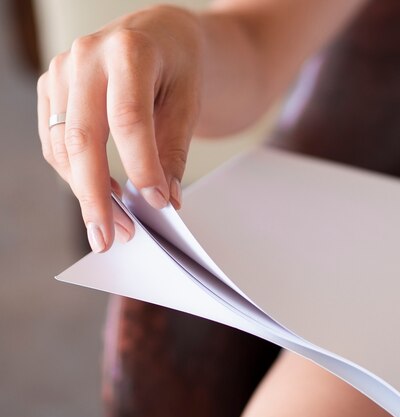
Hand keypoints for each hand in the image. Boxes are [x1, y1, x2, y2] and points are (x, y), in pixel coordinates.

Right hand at [37, 5, 205, 251]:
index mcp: (129, 50)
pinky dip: (75, 175)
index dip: (141, 166)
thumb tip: (165, 200)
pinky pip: (55, 143)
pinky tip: (102, 196)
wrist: (157, 35)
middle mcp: (86, 57)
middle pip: (83, 137)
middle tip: (110, 238)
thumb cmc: (177, 66)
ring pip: (63, 146)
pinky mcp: (51, 89)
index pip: (129, 118)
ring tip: (114, 225)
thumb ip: (174, 149)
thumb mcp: (189, 102)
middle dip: (95, 195)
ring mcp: (62, 72)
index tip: (156, 204)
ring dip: (85, 192)